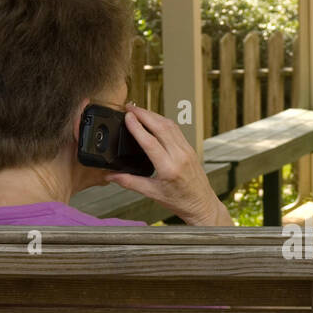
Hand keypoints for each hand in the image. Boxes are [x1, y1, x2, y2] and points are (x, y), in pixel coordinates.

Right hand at [104, 104, 233, 225]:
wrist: (201, 204)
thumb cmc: (180, 201)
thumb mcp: (152, 193)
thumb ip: (129, 182)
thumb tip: (111, 176)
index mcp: (168, 168)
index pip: (150, 142)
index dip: (137, 127)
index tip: (127, 116)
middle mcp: (179, 156)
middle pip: (160, 127)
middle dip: (144, 114)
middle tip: (129, 107)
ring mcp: (187, 150)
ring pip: (169, 125)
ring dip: (153, 115)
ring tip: (139, 110)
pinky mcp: (190, 148)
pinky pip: (176, 130)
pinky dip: (163, 121)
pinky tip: (155, 119)